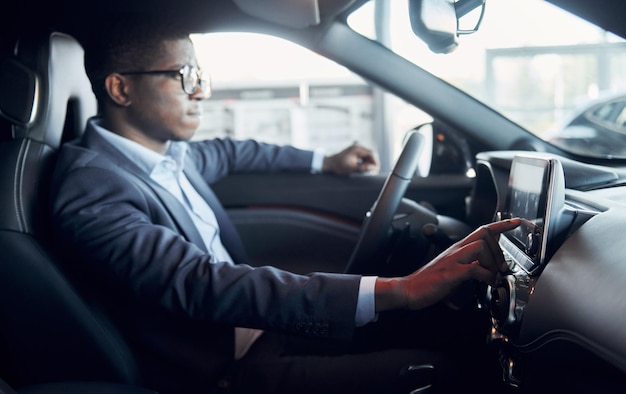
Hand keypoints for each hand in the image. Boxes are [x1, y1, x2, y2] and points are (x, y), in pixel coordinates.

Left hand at [322, 142, 377, 174]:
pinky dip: (365, 162)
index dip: (375, 162)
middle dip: (373, 163)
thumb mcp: (351, 168)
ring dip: (369, 163)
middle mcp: (358, 147)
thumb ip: (362, 168)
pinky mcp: (355, 152)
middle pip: (371, 154)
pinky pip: (364, 157)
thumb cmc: (339, 166)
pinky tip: (364, 169)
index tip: (376, 169)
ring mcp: (356, 149)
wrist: (329, 164)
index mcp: (357, 149)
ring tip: (369, 172)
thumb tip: (372, 168)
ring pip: (368, 155)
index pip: (371, 153)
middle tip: (373, 172)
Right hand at [374, 218, 520, 311]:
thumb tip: (489, 272)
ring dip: (493, 262)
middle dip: (499, 249)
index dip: (501, 225)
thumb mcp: (455, 271)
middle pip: (484, 234)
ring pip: (480, 247)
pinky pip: (475, 268)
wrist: (408, 290)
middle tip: (502, 267)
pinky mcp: (450, 273)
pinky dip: (486, 276)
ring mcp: (453, 260)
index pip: (482, 229)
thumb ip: (471, 267)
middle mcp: (456, 251)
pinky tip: (487, 283)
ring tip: (493, 276)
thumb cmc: (430, 282)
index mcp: (458, 249)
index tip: (516, 221)